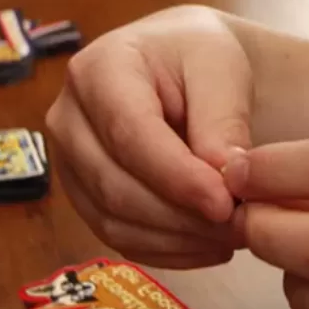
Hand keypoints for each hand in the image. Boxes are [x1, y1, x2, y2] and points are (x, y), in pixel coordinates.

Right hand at [45, 6, 252, 267]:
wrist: (182, 66)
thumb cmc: (199, 57)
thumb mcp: (222, 68)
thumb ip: (223, 120)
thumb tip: (223, 180)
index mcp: (97, 70)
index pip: (129, 134)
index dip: (177, 177)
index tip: (225, 203)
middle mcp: (68, 118)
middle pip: (114, 186)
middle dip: (181, 216)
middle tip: (240, 225)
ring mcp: (69, 162)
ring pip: (114, 221)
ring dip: (177, 239)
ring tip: (233, 234)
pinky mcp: (84, 196)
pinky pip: (119, 238)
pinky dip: (167, 250)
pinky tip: (209, 243)